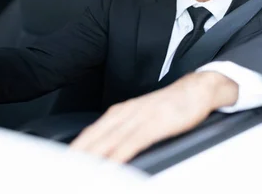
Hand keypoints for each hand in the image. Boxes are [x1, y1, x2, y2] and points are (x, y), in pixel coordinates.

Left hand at [70, 71, 237, 162]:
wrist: (196, 89)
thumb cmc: (170, 106)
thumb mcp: (142, 116)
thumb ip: (125, 131)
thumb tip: (110, 151)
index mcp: (120, 112)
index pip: (90, 134)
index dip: (75, 150)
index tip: (64, 164)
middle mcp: (125, 113)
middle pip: (95, 139)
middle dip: (79, 157)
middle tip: (67, 171)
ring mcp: (139, 118)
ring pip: (109, 141)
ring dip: (93, 159)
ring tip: (81, 172)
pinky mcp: (155, 124)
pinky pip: (132, 142)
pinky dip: (119, 156)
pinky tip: (111, 166)